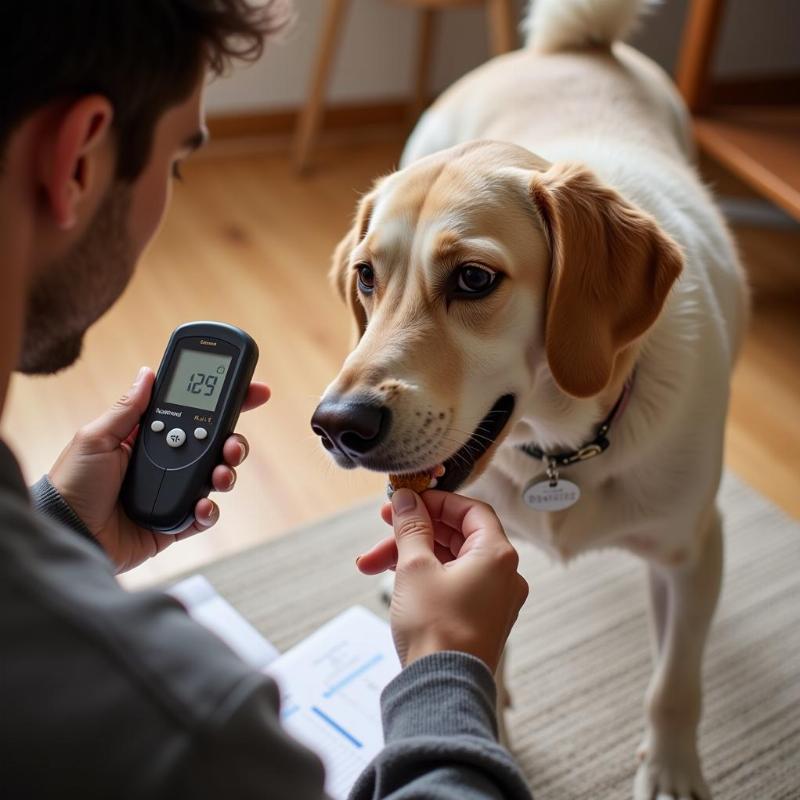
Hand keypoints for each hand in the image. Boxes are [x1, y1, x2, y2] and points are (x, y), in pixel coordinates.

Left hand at [48, 366, 269, 572]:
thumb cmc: (71, 484)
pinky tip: (202, 506)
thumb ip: (127, 409)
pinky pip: (205, 515)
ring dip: (226, 474)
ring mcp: (172, 492)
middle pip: (214, 445)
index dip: (224, 401)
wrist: (66, 534)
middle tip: (232, 444)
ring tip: (219, 476)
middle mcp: (165, 462)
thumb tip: (148, 373)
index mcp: (147, 437)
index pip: (193, 414)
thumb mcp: (96, 438)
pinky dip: (210, 511)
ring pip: (216, 477)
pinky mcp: (175, 522)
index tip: (252, 391)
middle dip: (233, 441)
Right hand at [356, 489, 528, 672]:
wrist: (441, 690)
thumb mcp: (415, 567)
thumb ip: (411, 526)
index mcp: (497, 555)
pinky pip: (452, 583)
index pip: (470, 509)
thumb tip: (406, 499)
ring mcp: (493, 598)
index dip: (436, 501)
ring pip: (449, 560)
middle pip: (456, 535)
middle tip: (382, 525)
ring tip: (370, 563)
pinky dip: (423, 576)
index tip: (407, 501)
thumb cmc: (435, 628)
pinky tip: (391, 578)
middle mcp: (503, 574)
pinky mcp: (478, 618)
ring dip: (409, 556)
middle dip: (413, 531)